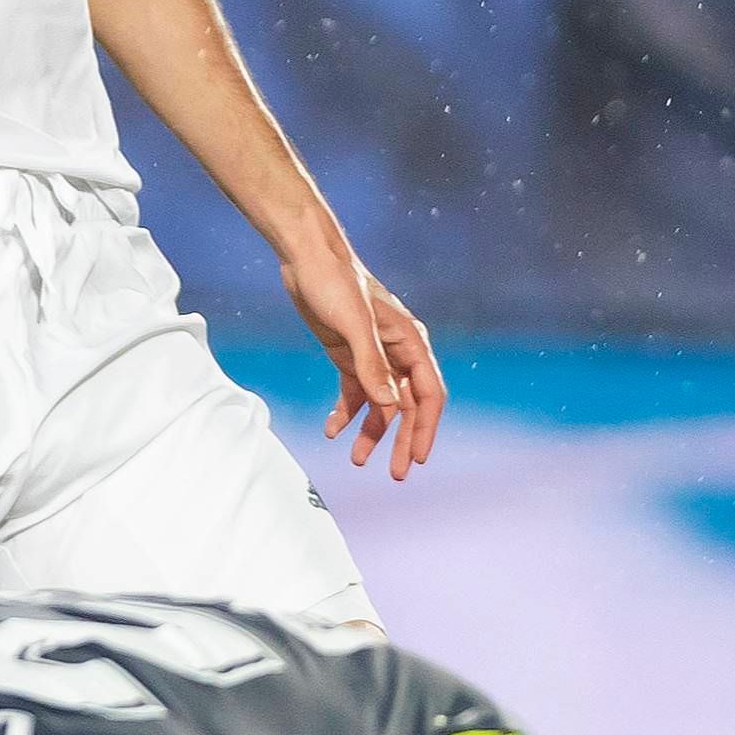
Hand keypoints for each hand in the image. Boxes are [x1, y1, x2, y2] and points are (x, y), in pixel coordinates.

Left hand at [283, 246, 443, 479]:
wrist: (306, 259)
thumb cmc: (335, 283)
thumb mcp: (353, 324)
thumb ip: (371, 365)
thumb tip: (388, 405)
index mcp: (410, 342)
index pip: (428, 394)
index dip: (426, 428)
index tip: (419, 458)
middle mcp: (397, 352)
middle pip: (407, 405)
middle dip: (403, 440)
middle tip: (397, 475)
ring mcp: (373, 355)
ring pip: (380, 404)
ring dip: (371, 432)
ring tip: (358, 460)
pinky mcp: (348, 355)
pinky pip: (354, 393)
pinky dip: (346, 413)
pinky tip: (332, 431)